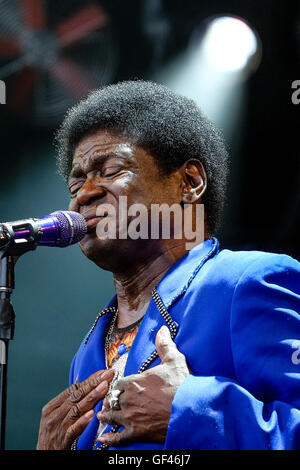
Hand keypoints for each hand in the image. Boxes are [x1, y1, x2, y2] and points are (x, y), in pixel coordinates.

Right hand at [36, 369, 113, 449]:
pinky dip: (82, 422)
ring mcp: (57, 428)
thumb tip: (84, 383)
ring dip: (91, 397)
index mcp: (52, 407)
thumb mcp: (57, 416)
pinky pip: (73, 430)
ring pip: (76, 410)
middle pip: (76, 396)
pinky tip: (92, 414)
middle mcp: (53, 415)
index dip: (89, 380)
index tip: (103, 372)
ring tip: (104, 388)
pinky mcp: (62, 441)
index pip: (73, 389)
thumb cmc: (53, 435)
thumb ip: (69, 402)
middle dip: (93, 384)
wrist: (43, 456)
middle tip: (107, 375)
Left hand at [97, 325, 189, 445]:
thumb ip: (164, 344)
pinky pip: (118, 437)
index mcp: (134, 381)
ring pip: (112, 416)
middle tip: (109, 402)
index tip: (120, 387)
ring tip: (102, 416)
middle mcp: (128, 398)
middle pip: (113, 399)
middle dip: (112, 400)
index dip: (119, 385)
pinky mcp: (136, 432)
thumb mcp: (174, 360)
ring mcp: (131, 416)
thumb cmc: (182, 385)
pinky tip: (103, 439)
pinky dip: (109, 438)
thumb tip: (162, 329)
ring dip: (106, 416)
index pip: (119, 383)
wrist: (190, 409)